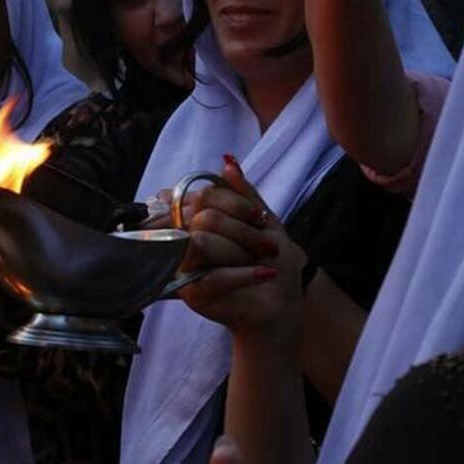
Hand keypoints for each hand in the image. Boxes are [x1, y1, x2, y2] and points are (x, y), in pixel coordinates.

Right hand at [177, 157, 306, 340]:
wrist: (281, 301)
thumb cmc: (269, 261)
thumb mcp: (264, 222)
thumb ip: (244, 194)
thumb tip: (228, 162)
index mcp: (198, 219)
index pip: (202, 196)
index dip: (232, 203)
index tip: (259, 217)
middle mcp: (184, 240)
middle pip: (203, 219)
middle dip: (243, 232)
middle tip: (267, 246)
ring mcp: (183, 266)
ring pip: (201, 244)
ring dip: (240, 252)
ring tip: (262, 261)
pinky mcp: (191, 293)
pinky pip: (211, 276)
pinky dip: (243, 275)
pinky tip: (264, 274)